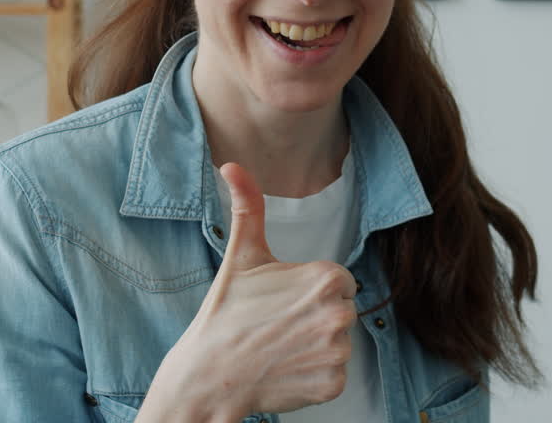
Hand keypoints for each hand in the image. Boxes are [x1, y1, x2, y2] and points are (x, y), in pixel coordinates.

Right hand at [144, 163, 357, 418]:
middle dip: (315, 317)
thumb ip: (248, 207)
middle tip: (279, 324)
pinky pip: (335, 375)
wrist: (209, 374)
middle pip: (341, 311)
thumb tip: (232, 166)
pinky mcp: (333, 385)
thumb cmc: (226, 313)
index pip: (339, 282)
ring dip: (316, 346)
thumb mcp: (241, 255)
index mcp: (326, 278)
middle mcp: (339, 314)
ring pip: (338, 342)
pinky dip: (315, 376)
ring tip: (281, 346)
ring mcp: (337, 352)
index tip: (283, 301)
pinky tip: (286, 369)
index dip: (310, 291)